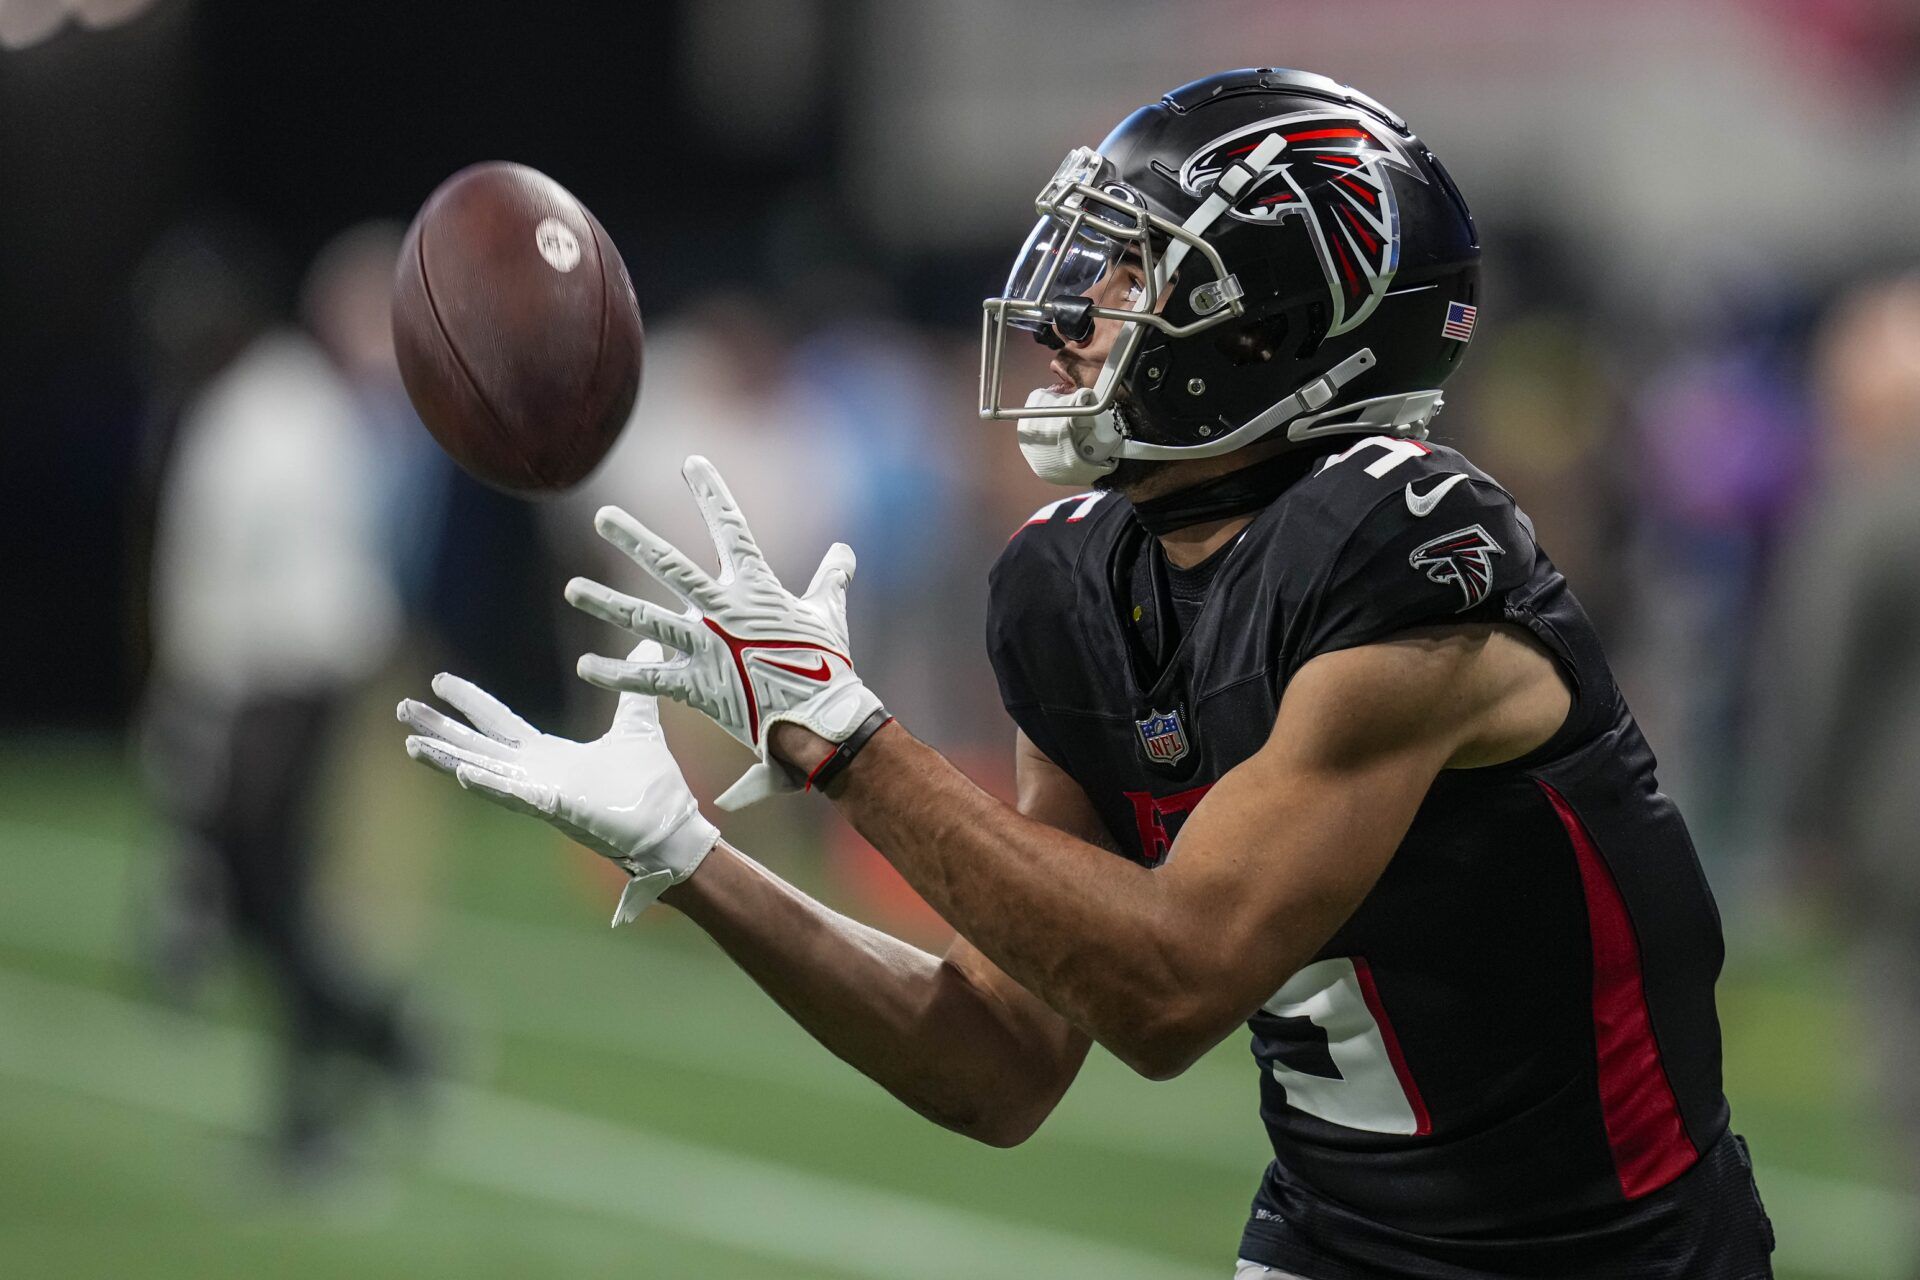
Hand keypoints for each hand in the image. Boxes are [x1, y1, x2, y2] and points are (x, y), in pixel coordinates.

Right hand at [397, 642, 718, 924]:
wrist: (670, 828)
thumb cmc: (651, 787)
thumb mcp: (638, 726)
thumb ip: (634, 692)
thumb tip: (648, 641)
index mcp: (549, 755)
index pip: (500, 723)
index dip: (470, 702)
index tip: (439, 680)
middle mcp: (536, 774)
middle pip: (477, 745)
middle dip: (441, 727)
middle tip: (401, 709)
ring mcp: (541, 793)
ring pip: (485, 771)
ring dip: (449, 758)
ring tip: (411, 744)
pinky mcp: (556, 809)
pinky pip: (517, 795)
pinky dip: (491, 784)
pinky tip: (464, 773)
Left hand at [563, 455, 883, 809]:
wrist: (822, 721)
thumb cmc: (828, 667)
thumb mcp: (830, 616)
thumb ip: (831, 581)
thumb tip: (845, 552)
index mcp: (756, 589)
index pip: (733, 528)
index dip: (713, 493)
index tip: (692, 462)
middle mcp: (723, 612)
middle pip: (670, 567)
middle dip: (634, 539)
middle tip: (602, 516)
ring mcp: (706, 648)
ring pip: (645, 619)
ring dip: (606, 603)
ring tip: (572, 589)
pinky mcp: (697, 687)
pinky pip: (647, 681)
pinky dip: (616, 675)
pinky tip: (585, 666)